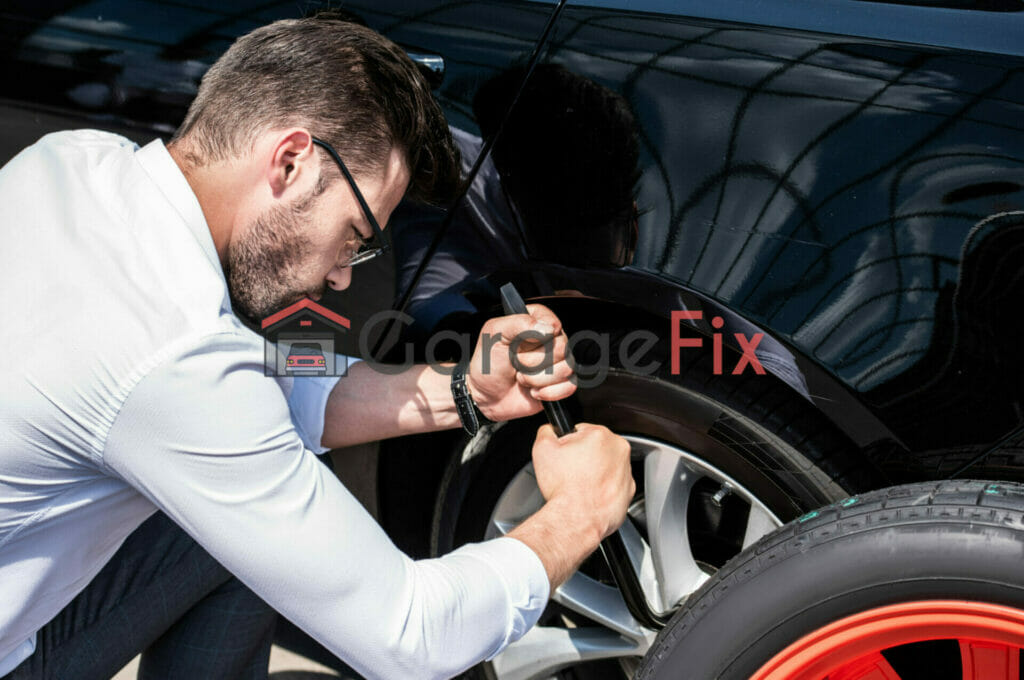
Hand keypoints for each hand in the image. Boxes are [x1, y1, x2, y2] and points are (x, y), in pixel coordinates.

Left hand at [466, 304, 575, 421]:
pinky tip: (533, 391)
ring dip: (538, 379)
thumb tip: (548, 328)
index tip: (522, 343)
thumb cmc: (488, 363)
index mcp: (535, 322)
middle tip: (518, 364)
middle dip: (535, 362)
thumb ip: (518, 323)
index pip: (553, 323)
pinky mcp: (560, 384)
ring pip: (566, 368)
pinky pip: (569, 387)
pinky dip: (548, 393)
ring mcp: (557, 363)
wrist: (486, 397)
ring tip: (522, 378)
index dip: (538, 337)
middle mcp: (550, 341)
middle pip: (562, 348)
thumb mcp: (493, 335)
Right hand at [531, 423, 634, 541]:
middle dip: (583, 457)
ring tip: (579, 485)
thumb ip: (547, 431)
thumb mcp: (542, 449)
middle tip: (569, 472)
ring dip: (594, 473)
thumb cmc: (563, 487)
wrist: (575, 519)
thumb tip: (550, 429)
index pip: (582, 431)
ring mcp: (627, 472)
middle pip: (596, 448)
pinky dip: (603, 489)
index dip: (569, 444)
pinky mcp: (628, 492)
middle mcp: (619, 451)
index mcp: (600, 435)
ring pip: (606, 466)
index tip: (565, 456)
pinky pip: (613, 485)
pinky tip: (589, 495)